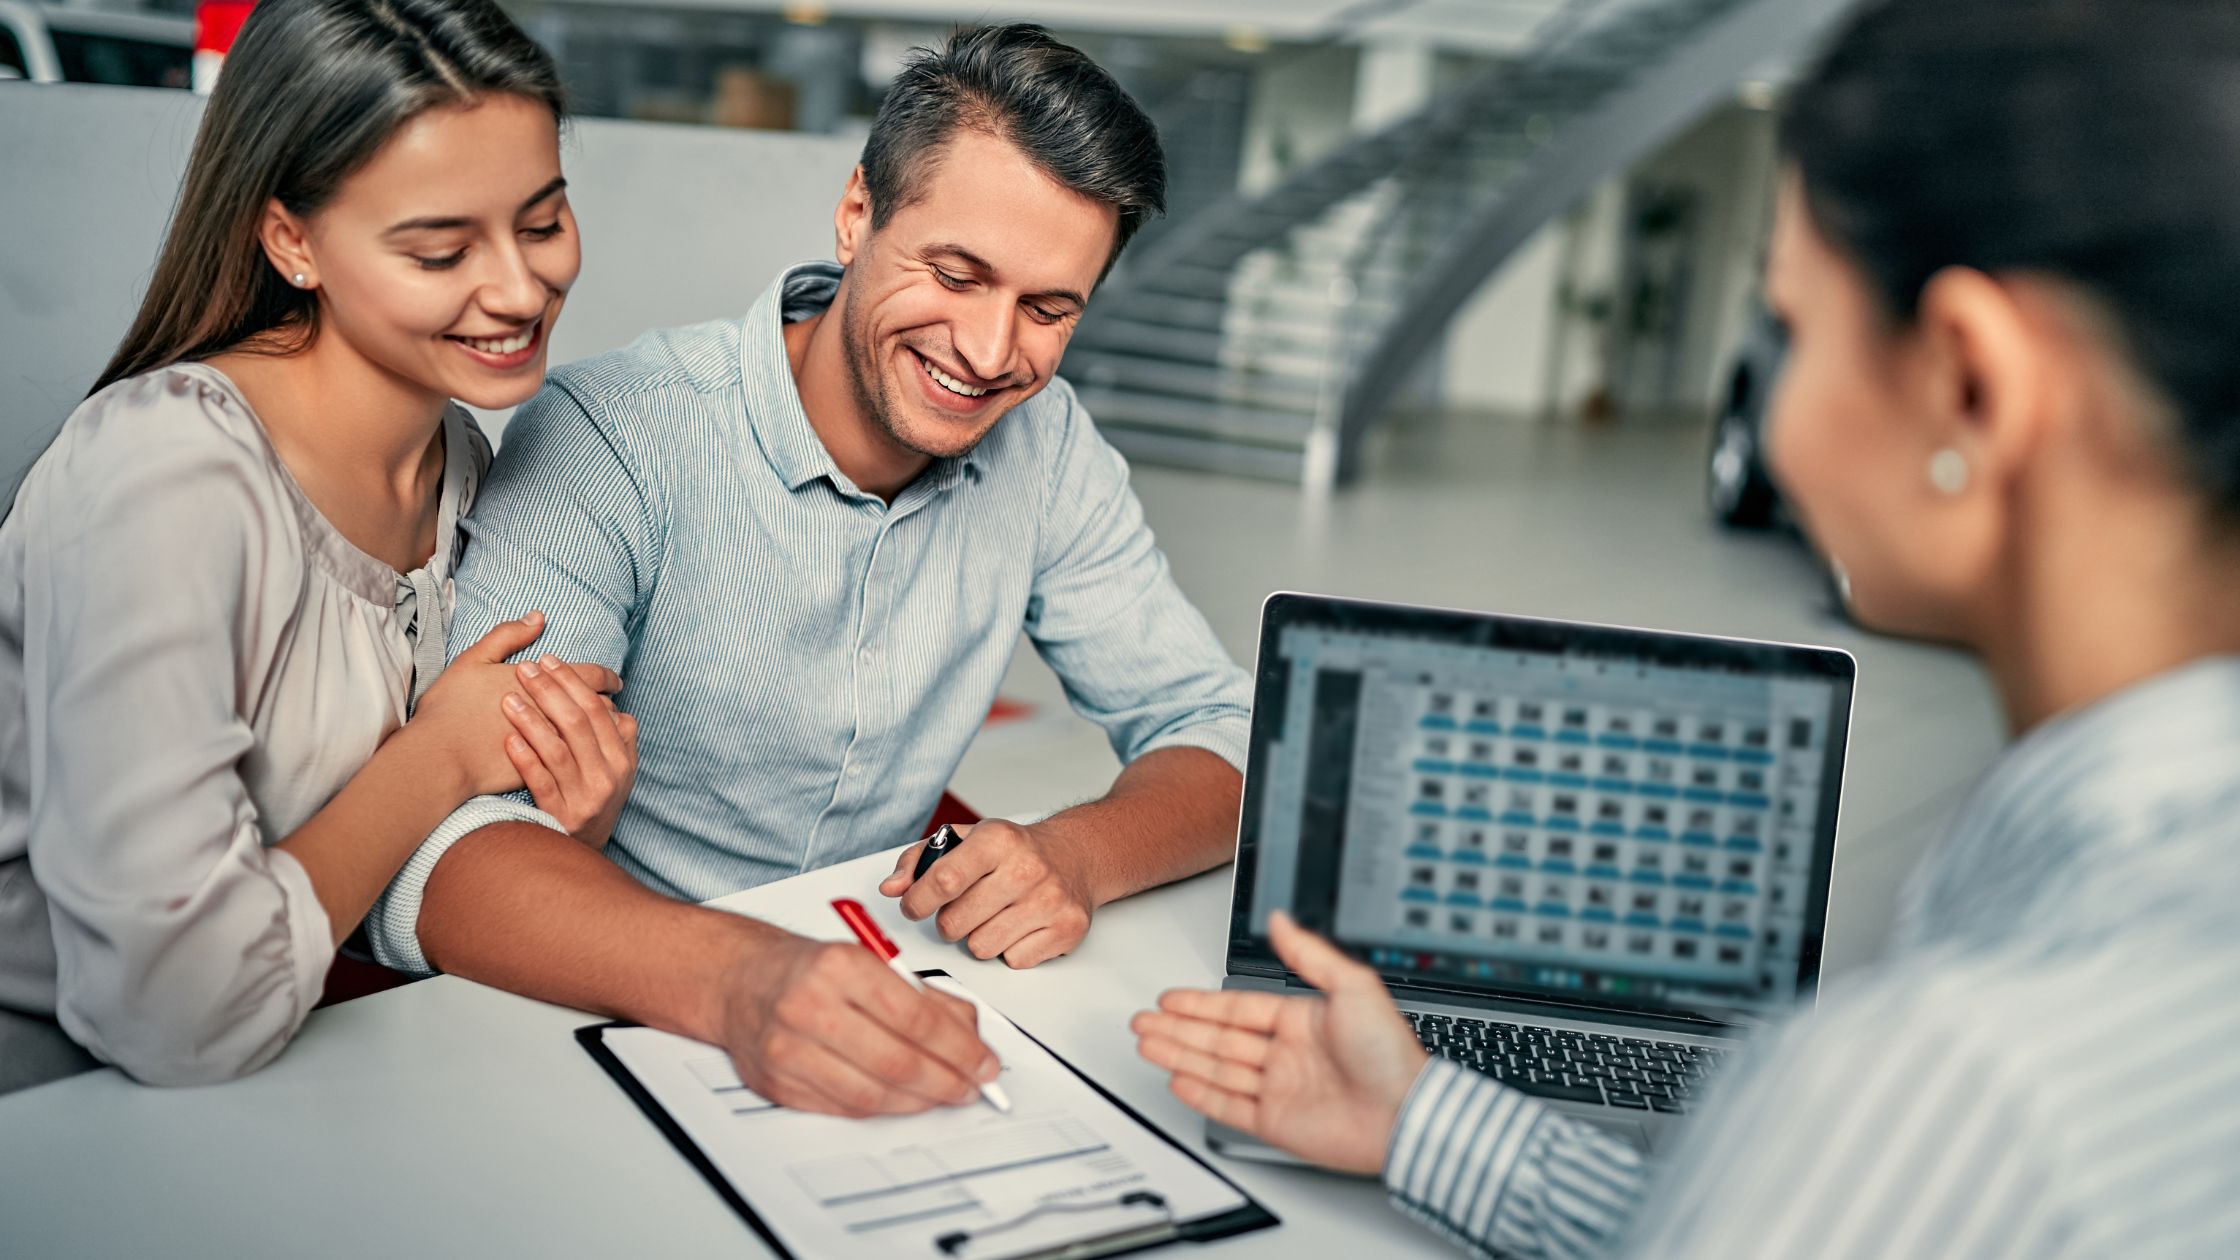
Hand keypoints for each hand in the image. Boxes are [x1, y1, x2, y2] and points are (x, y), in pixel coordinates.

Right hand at [403, 613, 622, 800]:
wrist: (438, 758)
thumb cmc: (451, 708)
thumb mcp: (474, 659)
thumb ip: (508, 635)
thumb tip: (538, 618)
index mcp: (543, 684)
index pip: (590, 677)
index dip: (607, 678)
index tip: (616, 681)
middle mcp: (555, 714)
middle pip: (598, 709)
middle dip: (607, 705)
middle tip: (613, 704)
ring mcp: (553, 744)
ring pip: (594, 738)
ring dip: (602, 732)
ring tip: (604, 730)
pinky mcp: (544, 771)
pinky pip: (580, 764)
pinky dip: (588, 757)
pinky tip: (587, 758)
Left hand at [499, 652, 638, 846]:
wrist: (581, 857)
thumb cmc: (593, 803)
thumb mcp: (618, 774)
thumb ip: (620, 740)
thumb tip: (615, 705)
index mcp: (622, 760)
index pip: (597, 711)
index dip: (572, 682)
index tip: (548, 661)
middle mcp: (608, 778)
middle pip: (577, 724)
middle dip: (549, 691)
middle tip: (525, 670)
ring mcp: (584, 799)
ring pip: (557, 750)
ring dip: (531, 720)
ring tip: (508, 699)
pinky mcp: (560, 816)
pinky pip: (541, 782)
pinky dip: (525, 759)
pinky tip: (508, 739)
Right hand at [712, 929, 1000, 1116]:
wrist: (741, 980)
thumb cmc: (811, 970)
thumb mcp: (872, 961)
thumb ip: (926, 997)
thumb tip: (972, 1037)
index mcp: (841, 965)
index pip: (916, 1018)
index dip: (960, 1049)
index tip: (984, 1063)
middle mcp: (809, 1005)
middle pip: (897, 1061)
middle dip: (947, 1081)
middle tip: (972, 1086)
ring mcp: (788, 1049)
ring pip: (871, 1094)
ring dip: (918, 1102)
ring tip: (943, 1095)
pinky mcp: (777, 1083)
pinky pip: (843, 1108)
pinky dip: (882, 1108)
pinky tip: (903, 1099)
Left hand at [879, 819, 1097, 967]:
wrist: (1075, 856)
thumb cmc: (1014, 851)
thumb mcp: (966, 839)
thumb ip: (920, 861)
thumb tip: (893, 888)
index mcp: (997, 840)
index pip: (944, 879)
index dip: (918, 900)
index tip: (913, 906)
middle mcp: (1026, 869)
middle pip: (956, 923)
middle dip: (949, 922)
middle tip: (963, 909)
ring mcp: (1049, 901)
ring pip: (981, 947)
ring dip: (979, 937)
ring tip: (994, 915)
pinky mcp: (1067, 929)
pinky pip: (1013, 961)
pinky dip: (1010, 949)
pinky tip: (1019, 926)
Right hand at [1131, 911, 1428, 1175]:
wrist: (1404, 1114)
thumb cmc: (1389, 1053)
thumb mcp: (1352, 985)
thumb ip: (1309, 953)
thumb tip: (1281, 919)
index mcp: (1301, 1020)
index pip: (1238, 1008)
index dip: (1201, 1003)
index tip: (1171, 998)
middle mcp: (1287, 1053)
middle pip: (1219, 1037)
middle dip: (1178, 1028)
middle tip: (1144, 1021)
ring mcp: (1280, 1089)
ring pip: (1217, 1068)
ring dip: (1180, 1055)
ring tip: (1148, 1044)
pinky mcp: (1277, 1123)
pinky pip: (1229, 1106)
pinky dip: (1202, 1094)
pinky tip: (1179, 1079)